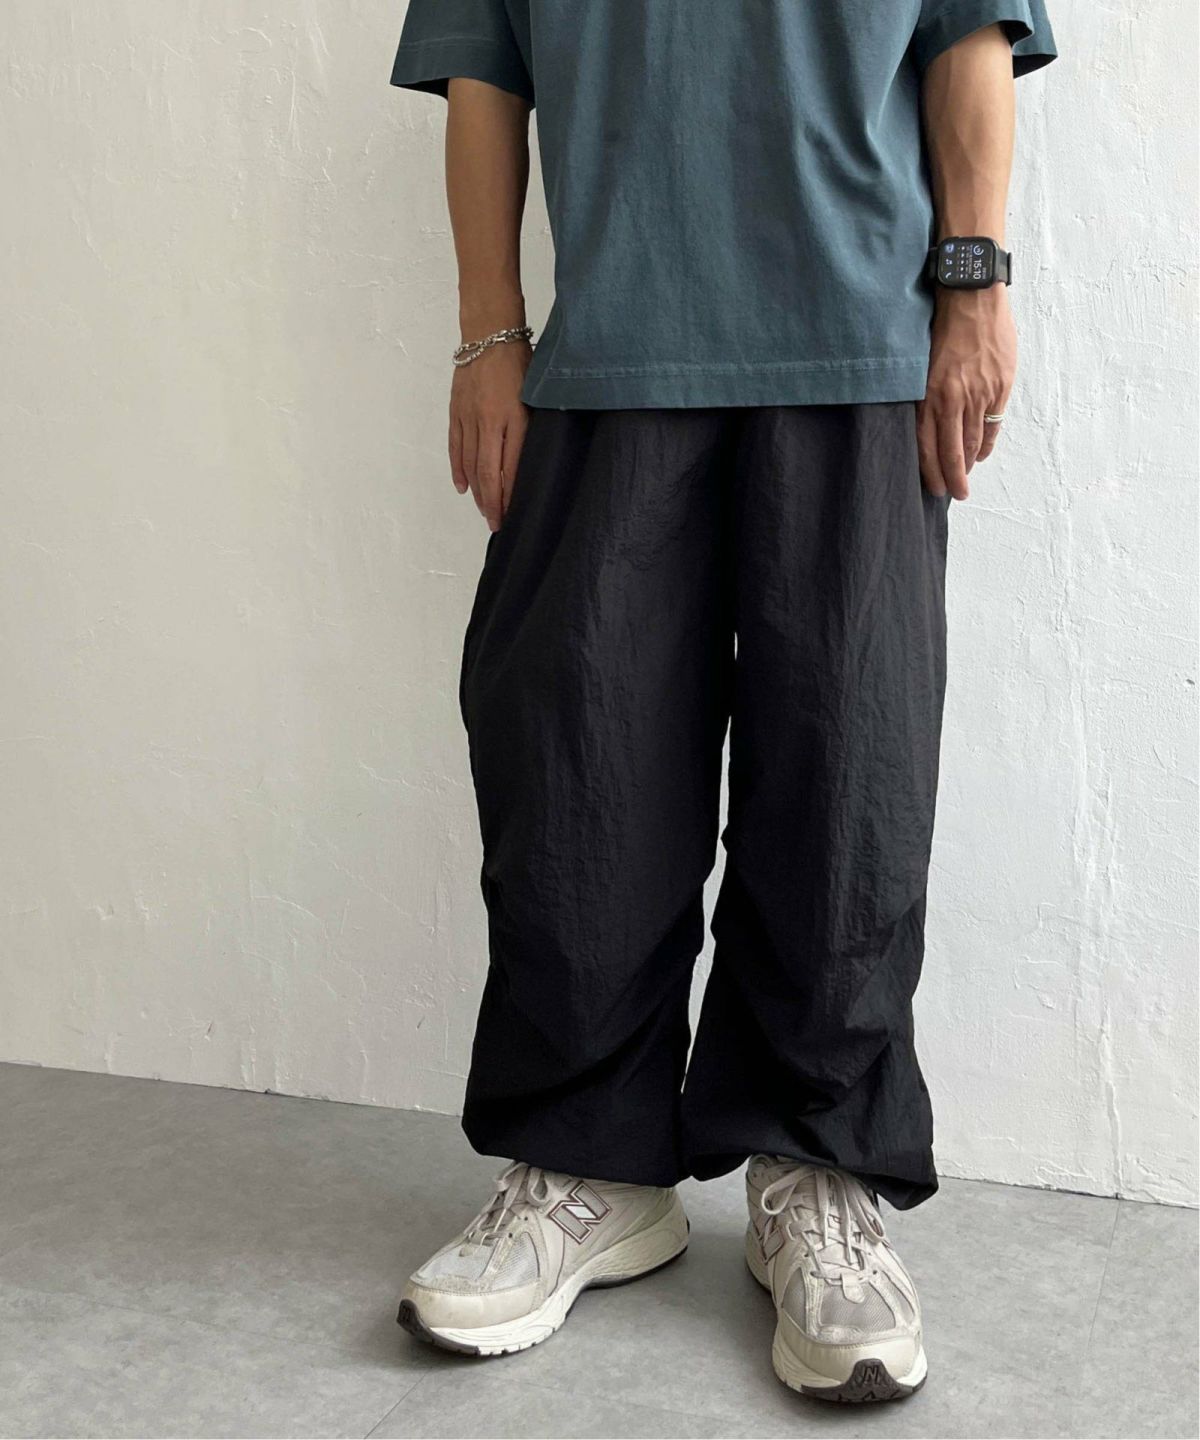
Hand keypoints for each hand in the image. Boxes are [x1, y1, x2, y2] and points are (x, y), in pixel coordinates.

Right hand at [449, 339, 531, 530]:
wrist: (489, 333)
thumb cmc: (520, 360)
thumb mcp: (536, 393)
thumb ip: (533, 426)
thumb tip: (532, 459)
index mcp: (514, 416)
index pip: (512, 465)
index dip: (511, 494)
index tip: (513, 513)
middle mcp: (489, 420)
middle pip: (489, 471)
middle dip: (493, 502)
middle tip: (496, 523)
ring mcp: (469, 417)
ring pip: (471, 463)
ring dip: (477, 491)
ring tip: (484, 510)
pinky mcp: (456, 411)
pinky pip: (456, 447)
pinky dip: (459, 469)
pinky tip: (463, 487)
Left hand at [917, 286, 1015, 499]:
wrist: (973, 298)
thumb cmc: (942, 328)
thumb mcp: (921, 366)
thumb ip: (925, 397)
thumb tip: (924, 427)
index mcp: (930, 395)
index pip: (928, 447)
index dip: (932, 472)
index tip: (934, 488)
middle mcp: (954, 399)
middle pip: (953, 452)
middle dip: (953, 478)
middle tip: (955, 495)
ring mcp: (980, 394)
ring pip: (973, 441)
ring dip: (969, 464)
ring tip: (966, 477)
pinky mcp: (1000, 387)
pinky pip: (993, 425)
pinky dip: (986, 443)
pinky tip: (981, 454)